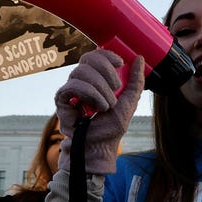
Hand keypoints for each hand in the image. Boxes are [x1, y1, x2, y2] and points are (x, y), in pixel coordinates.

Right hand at [55, 49, 144, 174]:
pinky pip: (72, 85)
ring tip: (108, 105)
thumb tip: (139, 58)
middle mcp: (83, 80)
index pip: (97, 55)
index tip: (120, 62)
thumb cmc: (112, 127)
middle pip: (88, 58)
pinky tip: (97, 108)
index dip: (107, 54)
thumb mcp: (130, 102)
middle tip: (116, 88)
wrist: (98, 147)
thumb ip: (136, 81)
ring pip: (81, 71)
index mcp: (98, 78)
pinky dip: (89, 94)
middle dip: (106, 70)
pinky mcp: (62, 99)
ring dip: (100, 89)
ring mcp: (71, 89)